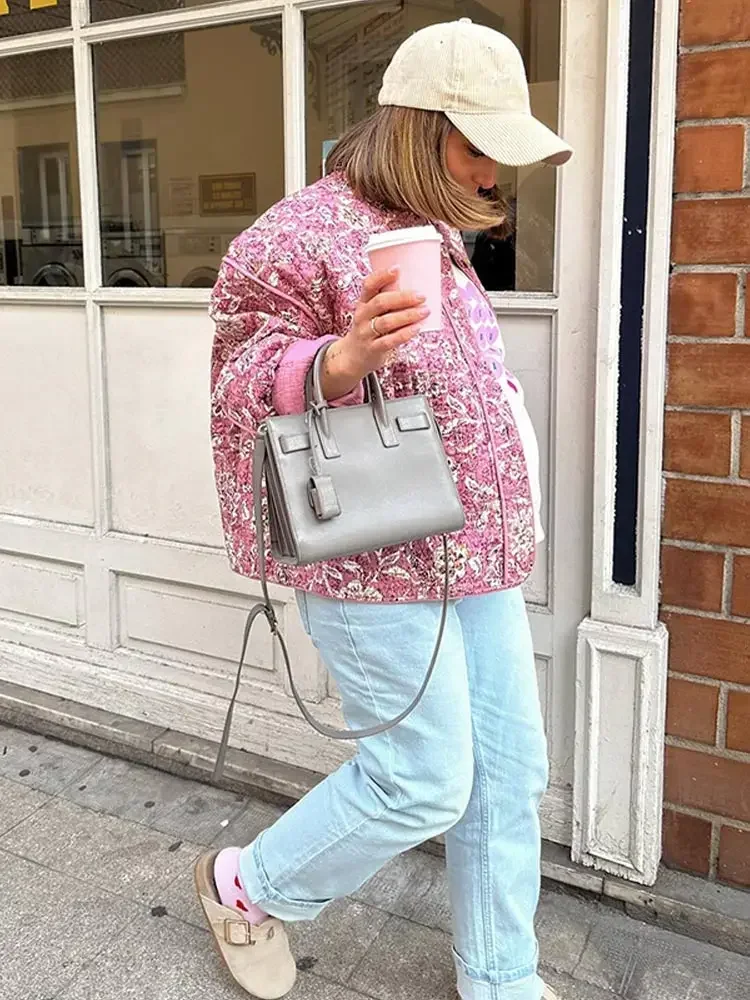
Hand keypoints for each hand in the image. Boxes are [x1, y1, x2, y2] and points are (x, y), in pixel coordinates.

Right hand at [321, 268, 429, 399]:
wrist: (353, 356)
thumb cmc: (369, 329)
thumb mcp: (372, 312)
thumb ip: (387, 300)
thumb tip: (414, 287)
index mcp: (363, 302)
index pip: (368, 285)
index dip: (382, 276)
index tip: (397, 268)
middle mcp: (362, 316)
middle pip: (381, 302)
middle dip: (403, 297)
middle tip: (422, 296)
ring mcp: (366, 332)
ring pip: (387, 321)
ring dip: (408, 315)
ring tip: (425, 311)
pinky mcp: (373, 348)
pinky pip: (390, 340)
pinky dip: (405, 333)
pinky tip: (417, 328)